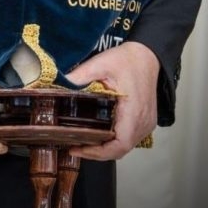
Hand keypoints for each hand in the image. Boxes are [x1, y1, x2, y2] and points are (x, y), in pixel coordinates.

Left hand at [66, 41, 159, 160]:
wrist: (148, 55)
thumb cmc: (129, 60)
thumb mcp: (101, 63)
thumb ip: (81, 75)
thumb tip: (60, 83)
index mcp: (133, 112)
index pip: (119, 145)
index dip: (98, 152)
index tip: (79, 149)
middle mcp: (142, 122)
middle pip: (120, 150)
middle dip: (97, 152)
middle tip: (76, 146)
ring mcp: (146, 123)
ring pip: (125, 146)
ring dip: (106, 148)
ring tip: (84, 142)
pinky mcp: (145, 121)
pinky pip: (130, 138)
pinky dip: (114, 141)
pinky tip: (100, 134)